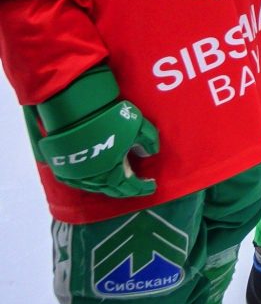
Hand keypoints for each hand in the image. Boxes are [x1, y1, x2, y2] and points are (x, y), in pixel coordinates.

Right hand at [36, 97, 158, 197]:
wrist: (74, 113)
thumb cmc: (110, 121)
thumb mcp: (139, 127)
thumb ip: (149, 142)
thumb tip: (149, 154)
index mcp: (114, 174)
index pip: (132, 187)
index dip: (143, 187)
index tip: (152, 186)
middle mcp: (95, 181)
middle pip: (114, 190)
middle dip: (127, 189)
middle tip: (137, 186)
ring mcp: (77, 178)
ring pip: (97, 187)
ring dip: (110, 185)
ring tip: (120, 181)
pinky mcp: (64, 171)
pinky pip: (82, 182)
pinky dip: (93, 181)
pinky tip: (99, 176)